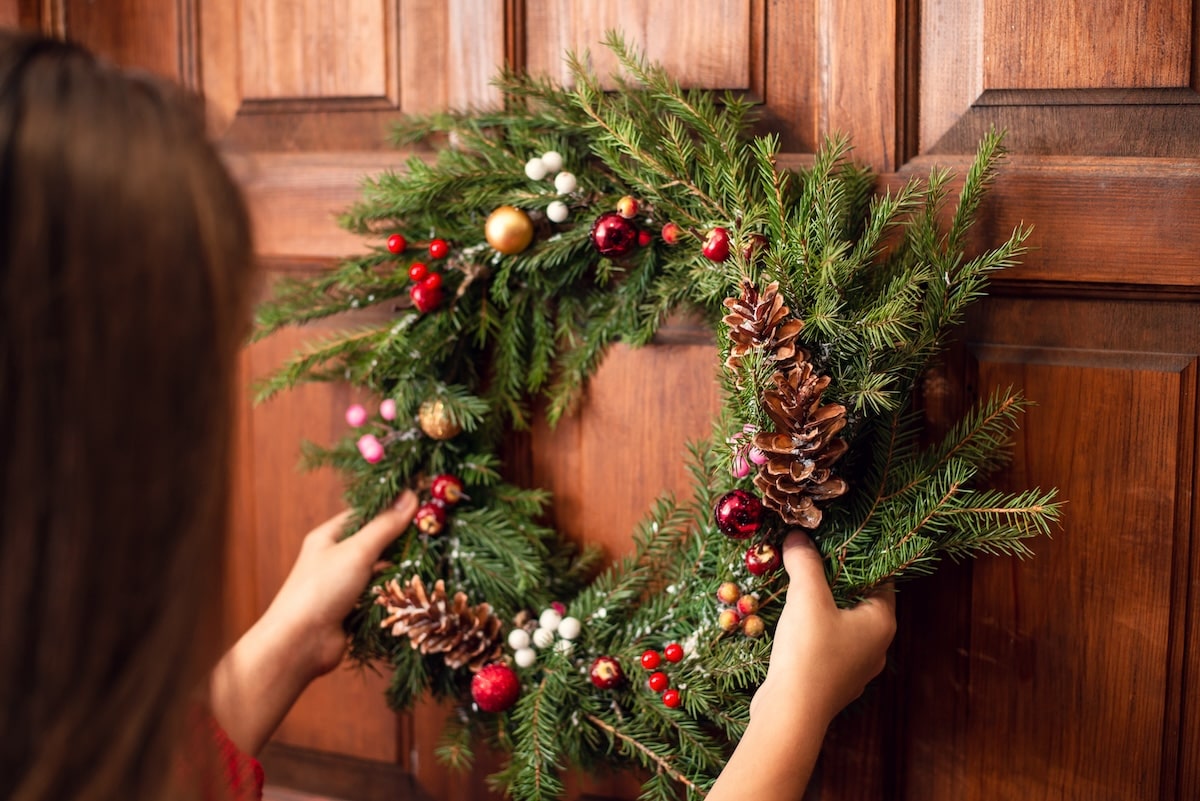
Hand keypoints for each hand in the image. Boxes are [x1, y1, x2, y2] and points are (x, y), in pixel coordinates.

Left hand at [210, 491, 417, 753]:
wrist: (299, 644)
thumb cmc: (321, 589)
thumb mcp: (357, 551)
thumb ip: (385, 526)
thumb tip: (411, 495)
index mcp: (328, 537)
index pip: (364, 514)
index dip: (391, 508)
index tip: (422, 505)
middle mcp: (334, 559)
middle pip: (373, 542)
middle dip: (399, 540)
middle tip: (432, 532)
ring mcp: (343, 585)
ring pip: (378, 570)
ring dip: (398, 568)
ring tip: (429, 559)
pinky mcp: (351, 609)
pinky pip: (377, 594)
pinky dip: (392, 592)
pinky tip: (414, 588)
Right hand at [753, 530, 895, 726]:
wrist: (791, 714)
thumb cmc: (809, 652)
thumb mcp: (807, 598)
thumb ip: (806, 562)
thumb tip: (798, 535)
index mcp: (882, 623)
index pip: (882, 579)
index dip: (861, 557)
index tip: (837, 540)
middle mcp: (876, 646)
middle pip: (861, 601)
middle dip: (837, 581)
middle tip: (812, 560)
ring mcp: (856, 669)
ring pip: (843, 626)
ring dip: (823, 608)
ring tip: (799, 589)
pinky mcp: (833, 683)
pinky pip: (828, 647)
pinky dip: (814, 632)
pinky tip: (792, 626)